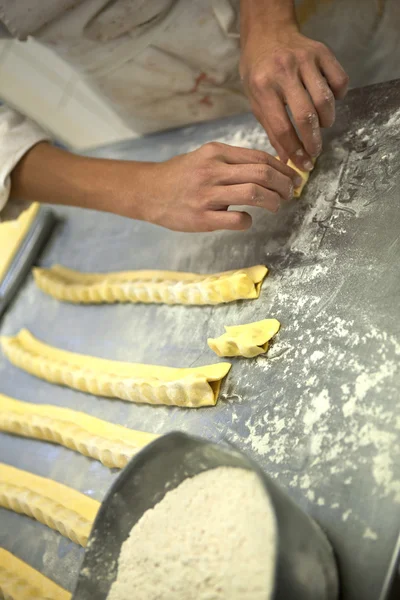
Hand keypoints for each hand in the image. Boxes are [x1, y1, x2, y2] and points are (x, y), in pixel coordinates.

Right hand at [126, 142, 302, 231]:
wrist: (148, 191)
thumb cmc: (180, 175)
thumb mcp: (205, 158)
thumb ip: (233, 161)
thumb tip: (270, 167)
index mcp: (216, 152)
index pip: (260, 157)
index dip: (283, 168)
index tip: (293, 177)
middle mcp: (213, 170)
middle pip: (263, 173)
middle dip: (284, 184)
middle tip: (289, 193)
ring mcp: (207, 194)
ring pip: (254, 194)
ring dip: (273, 201)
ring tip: (276, 205)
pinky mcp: (202, 218)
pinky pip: (237, 220)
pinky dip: (249, 221)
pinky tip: (246, 220)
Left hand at [240, 26, 348, 169]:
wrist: (267, 33)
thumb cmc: (258, 73)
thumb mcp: (256, 101)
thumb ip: (272, 130)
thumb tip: (289, 159)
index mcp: (263, 88)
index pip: (282, 127)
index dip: (295, 150)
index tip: (304, 164)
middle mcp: (284, 72)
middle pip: (306, 116)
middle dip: (313, 141)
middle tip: (315, 151)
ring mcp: (304, 60)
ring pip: (325, 100)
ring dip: (326, 121)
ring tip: (321, 127)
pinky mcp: (322, 52)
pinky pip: (339, 80)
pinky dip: (338, 97)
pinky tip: (328, 102)